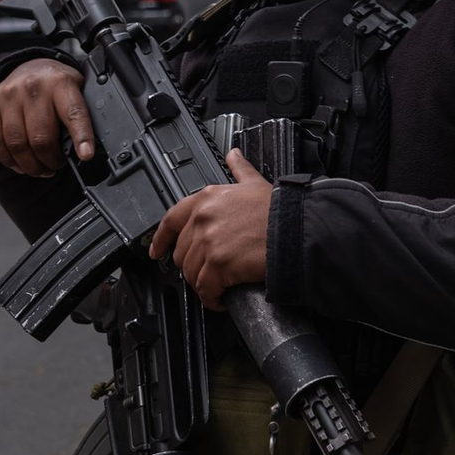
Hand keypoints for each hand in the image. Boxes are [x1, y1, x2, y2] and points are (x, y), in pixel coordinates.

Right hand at [0, 58, 93, 175]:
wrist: (33, 65)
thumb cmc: (57, 85)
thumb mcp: (78, 91)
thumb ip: (80, 116)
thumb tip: (86, 149)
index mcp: (61, 84)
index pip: (74, 113)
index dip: (81, 137)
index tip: (86, 155)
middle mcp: (33, 87)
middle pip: (41, 138)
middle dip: (51, 161)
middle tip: (57, 165)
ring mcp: (9, 95)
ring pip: (17, 144)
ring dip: (30, 165)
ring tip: (41, 169)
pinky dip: (9, 159)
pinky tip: (20, 164)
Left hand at [148, 149, 271, 310]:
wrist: (297, 231)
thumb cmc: (280, 212)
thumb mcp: (255, 183)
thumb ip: (239, 170)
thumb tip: (233, 155)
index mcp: (207, 198)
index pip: (171, 220)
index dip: (161, 239)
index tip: (157, 251)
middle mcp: (203, 218)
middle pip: (181, 253)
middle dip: (193, 267)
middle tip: (209, 273)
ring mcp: (209, 242)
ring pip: (191, 273)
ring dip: (203, 284)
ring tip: (217, 288)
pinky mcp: (218, 264)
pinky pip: (206, 289)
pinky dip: (212, 298)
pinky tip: (221, 299)